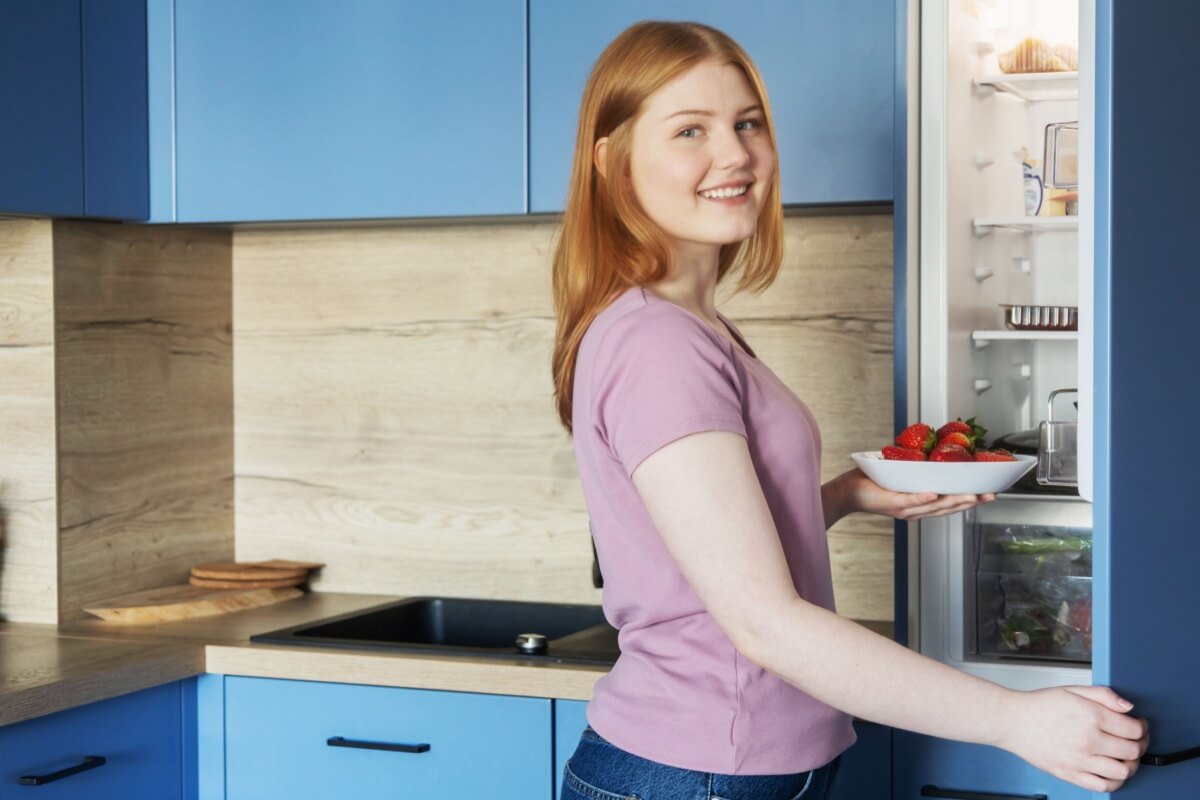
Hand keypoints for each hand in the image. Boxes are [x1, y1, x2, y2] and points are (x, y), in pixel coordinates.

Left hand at [841, 469, 993, 519]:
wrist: (848, 490)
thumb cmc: (874, 482)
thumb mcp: (903, 475)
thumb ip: (920, 468)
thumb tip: (936, 449)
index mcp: (921, 504)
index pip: (950, 503)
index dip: (971, 499)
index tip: (991, 493)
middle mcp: (915, 510)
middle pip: (948, 507)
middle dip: (971, 501)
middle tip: (991, 495)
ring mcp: (904, 508)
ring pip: (933, 506)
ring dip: (953, 500)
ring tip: (971, 495)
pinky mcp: (890, 503)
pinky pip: (909, 500)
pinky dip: (922, 498)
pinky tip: (934, 494)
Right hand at [998, 685, 1149, 792]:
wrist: (1013, 721)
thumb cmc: (1040, 706)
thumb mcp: (1073, 690)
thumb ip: (1104, 695)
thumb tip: (1128, 706)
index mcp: (1092, 716)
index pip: (1134, 729)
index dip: (1142, 727)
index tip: (1139, 725)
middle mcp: (1088, 740)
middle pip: (1133, 751)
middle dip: (1140, 745)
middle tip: (1136, 740)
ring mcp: (1080, 760)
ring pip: (1123, 771)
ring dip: (1130, 764)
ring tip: (1125, 757)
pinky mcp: (1071, 774)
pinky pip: (1104, 786)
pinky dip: (1115, 781)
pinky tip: (1112, 771)